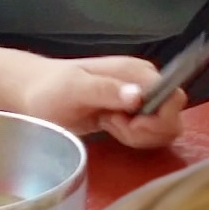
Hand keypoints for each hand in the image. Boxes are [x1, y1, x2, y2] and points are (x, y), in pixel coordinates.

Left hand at [18, 53, 188, 148]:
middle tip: (112, 124)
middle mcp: (145, 83)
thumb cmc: (50, 90)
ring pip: (164, 129)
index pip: (173, 98)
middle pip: (172, 117)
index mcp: (136, 72)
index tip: (126, 124)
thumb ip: (107, 91)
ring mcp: (141, 99)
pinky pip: (151, 133)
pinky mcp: (135, 113)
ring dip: (138, 136)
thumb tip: (139, 97)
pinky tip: (109, 127)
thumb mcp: (74, 89)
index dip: (156, 119)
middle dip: (146, 131)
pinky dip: (134, 138)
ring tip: (108, 124)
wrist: (34, 93)